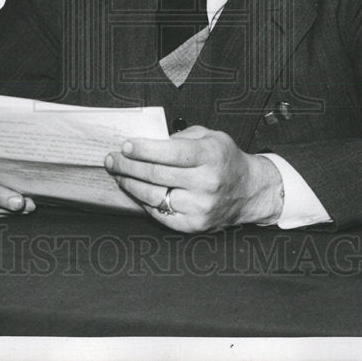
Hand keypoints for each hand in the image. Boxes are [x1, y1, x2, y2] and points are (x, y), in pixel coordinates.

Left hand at [104, 125, 283, 232]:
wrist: (248, 190)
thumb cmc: (224, 159)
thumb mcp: (209, 136)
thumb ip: (180, 137)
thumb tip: (147, 142)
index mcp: (210, 156)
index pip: (170, 152)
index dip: (143, 149)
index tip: (126, 145)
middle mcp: (206, 183)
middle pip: (156, 174)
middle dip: (128, 165)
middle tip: (113, 159)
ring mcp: (200, 207)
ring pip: (153, 195)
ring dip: (130, 184)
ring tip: (119, 174)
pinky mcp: (193, 225)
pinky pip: (160, 213)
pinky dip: (143, 201)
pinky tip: (135, 190)